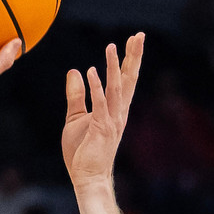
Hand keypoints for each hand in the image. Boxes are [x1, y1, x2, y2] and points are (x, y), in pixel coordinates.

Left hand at [61, 33, 143, 190]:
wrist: (87, 177)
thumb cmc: (83, 151)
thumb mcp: (75, 117)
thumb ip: (76, 94)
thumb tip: (75, 71)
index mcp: (115, 109)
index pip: (125, 80)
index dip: (129, 59)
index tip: (134, 39)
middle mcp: (118, 113)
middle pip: (128, 80)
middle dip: (133, 57)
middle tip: (138, 35)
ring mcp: (111, 121)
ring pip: (115, 89)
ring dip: (113, 67)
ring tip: (112, 47)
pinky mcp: (101, 129)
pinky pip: (99, 105)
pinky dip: (96, 88)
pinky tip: (90, 71)